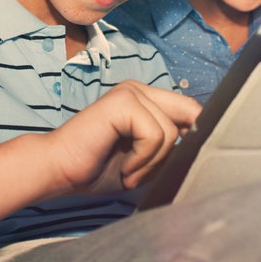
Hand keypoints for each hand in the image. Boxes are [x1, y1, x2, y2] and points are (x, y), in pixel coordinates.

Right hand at [45, 80, 200, 194]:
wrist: (57, 170)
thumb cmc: (95, 168)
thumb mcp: (145, 160)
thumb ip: (170, 148)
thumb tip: (202, 145)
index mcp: (146, 99)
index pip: (190, 109)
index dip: (196, 135)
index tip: (179, 162)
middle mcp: (139, 89)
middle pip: (191, 112)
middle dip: (179, 148)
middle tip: (149, 171)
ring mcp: (131, 92)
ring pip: (171, 131)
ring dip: (153, 162)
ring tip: (129, 172)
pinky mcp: (123, 102)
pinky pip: (156, 135)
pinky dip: (143, 160)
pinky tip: (124, 168)